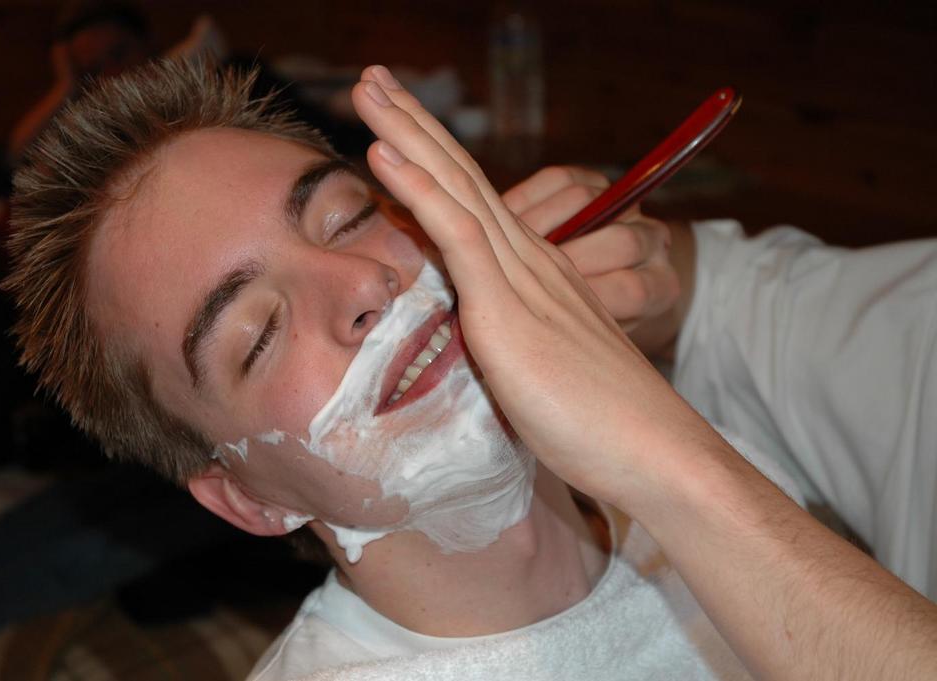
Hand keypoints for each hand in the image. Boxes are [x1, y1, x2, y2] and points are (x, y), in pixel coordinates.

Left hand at [351, 66, 710, 509]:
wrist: (654, 452)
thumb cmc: (599, 427)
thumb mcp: (540, 376)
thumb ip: (507, 349)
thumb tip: (475, 353)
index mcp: (533, 276)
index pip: (473, 202)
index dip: (432, 159)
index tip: (395, 126)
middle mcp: (529, 261)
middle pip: (462, 177)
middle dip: (414, 124)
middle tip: (375, 79)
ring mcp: (521, 278)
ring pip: (456, 187)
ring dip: (407, 133)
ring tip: (370, 88)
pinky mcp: (510, 308)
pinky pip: (459, 232)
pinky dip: (419, 188)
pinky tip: (384, 153)